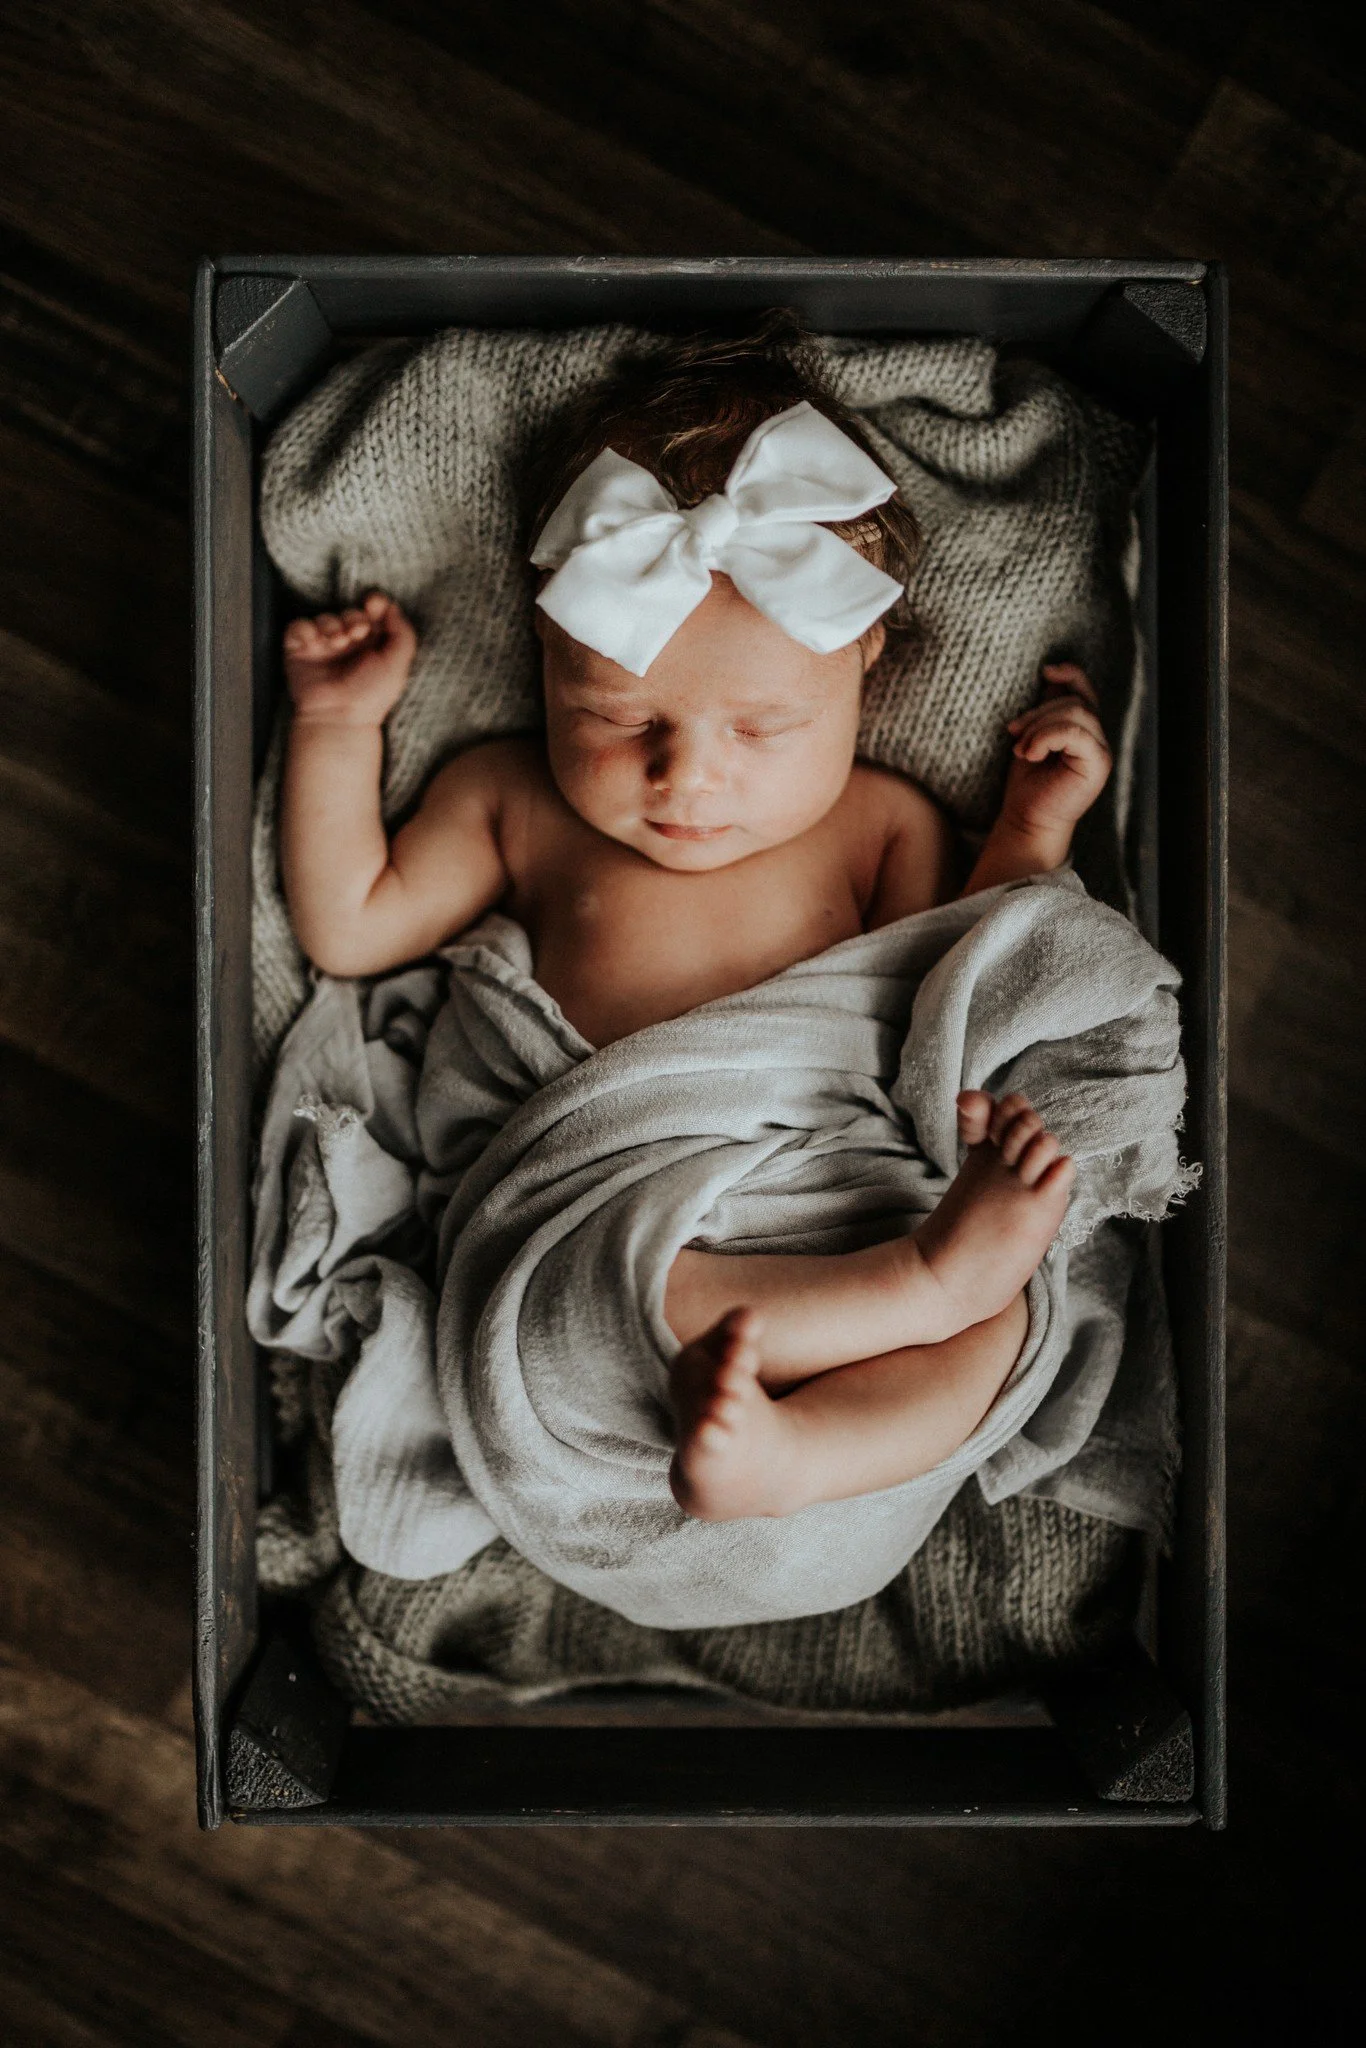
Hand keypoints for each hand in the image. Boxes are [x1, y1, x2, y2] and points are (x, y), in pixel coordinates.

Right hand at [283, 591, 416, 727]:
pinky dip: (305, 629)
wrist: (340, 718)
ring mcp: (323, 647)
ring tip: (336, 642)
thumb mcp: (398, 663)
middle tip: (356, 632)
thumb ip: (402, 633)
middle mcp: (349, 644)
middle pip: (350, 612)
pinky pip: (298, 627)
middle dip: (354, 617)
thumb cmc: (371, 696)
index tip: (374, 604)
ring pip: (325, 617)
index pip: (374, 614)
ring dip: (332, 624)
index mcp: (373, 645)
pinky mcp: (300, 651)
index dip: (375, 603)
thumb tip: (392, 606)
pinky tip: (315, 642)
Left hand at [1001, 663, 1110, 838]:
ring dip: (1039, 727)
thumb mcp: (1033, 736)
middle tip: (1014, 733)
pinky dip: (1046, 738)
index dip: (1071, 674)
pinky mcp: (1098, 764)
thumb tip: (1051, 674)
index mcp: (1083, 731)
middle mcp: (1097, 739)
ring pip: (1076, 713)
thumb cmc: (1028, 784)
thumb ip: (1046, 710)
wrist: (1027, 821)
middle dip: (1038, 713)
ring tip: (1021, 750)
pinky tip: (1030, 754)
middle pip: (1075, 701)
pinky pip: (1074, 733)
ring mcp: (1101, 751)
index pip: (1085, 692)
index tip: (1046, 671)